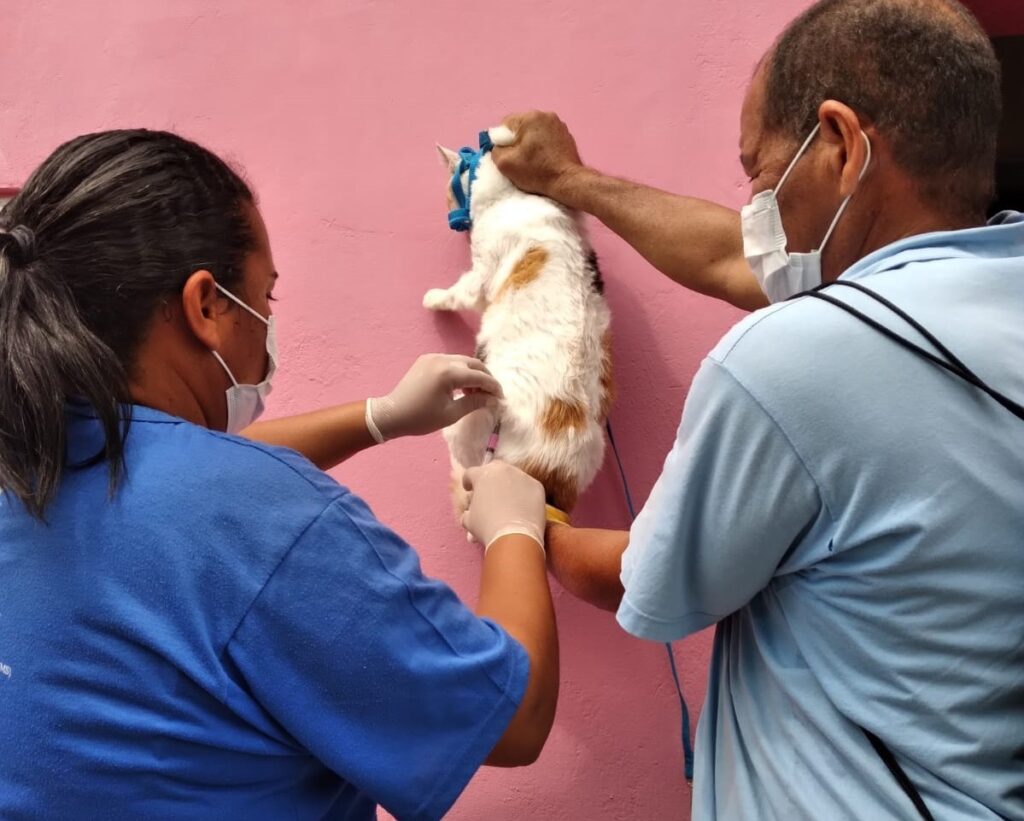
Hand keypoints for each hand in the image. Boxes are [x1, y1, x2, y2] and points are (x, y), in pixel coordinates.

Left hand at [366, 354, 501, 441]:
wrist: (392, 414)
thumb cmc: (421, 418)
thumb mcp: (451, 414)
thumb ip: (475, 403)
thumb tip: (493, 399)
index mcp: (448, 373)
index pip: (479, 376)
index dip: (493, 387)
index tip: (501, 398)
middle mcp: (442, 359)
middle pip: (473, 364)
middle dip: (485, 378)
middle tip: (492, 394)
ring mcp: (433, 357)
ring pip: (463, 361)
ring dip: (473, 374)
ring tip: (476, 394)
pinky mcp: (427, 359)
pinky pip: (450, 362)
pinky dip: (460, 371)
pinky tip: (461, 387)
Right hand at [462, 461, 545, 550]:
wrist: (514, 536)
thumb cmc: (487, 527)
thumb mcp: (469, 520)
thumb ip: (468, 512)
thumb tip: (469, 514)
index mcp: (482, 475)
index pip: (471, 473)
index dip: (468, 481)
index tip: (469, 489)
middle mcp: (502, 470)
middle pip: (494, 468)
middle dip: (490, 477)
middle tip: (489, 489)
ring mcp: (522, 476)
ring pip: (514, 477)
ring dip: (509, 485)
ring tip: (508, 500)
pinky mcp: (536, 486)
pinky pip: (528, 488)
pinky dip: (525, 495)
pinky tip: (523, 507)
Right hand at [491, 111, 583, 199]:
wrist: (567, 182)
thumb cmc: (537, 172)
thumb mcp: (505, 164)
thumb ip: (495, 150)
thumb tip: (498, 146)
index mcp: (530, 118)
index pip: (506, 123)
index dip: (503, 140)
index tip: (508, 155)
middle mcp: (546, 115)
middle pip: (521, 126)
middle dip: (517, 141)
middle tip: (520, 159)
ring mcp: (559, 124)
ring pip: (535, 131)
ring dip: (531, 143)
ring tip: (533, 160)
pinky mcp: (567, 135)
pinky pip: (547, 136)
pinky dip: (543, 146)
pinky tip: (545, 159)